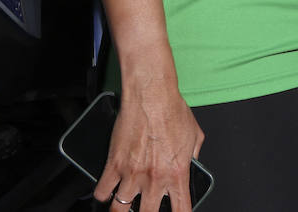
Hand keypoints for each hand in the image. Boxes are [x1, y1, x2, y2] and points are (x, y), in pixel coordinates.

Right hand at [94, 84, 203, 211]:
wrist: (151, 97)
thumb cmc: (173, 111)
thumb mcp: (194, 136)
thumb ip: (193, 155)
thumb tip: (193, 163)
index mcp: (178, 173)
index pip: (181, 210)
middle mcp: (155, 178)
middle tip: (146, 209)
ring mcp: (133, 174)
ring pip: (120, 209)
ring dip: (122, 209)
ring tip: (124, 207)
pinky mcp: (114, 164)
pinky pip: (103, 190)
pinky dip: (103, 194)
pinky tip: (107, 192)